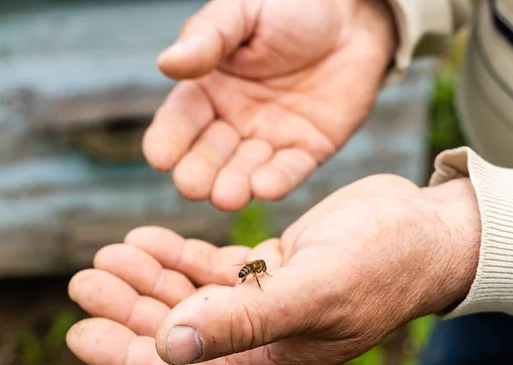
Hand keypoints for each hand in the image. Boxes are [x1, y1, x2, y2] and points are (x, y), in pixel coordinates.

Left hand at [66, 174, 480, 364]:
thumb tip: (170, 346)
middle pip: (175, 332)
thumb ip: (246, 321)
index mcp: (268, 358)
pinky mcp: (271, 267)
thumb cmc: (384, 263)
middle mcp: (260, 336)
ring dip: (148, 278)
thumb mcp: (316, 290)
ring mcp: (264, 300)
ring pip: (189, 297)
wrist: (424, 231)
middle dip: (127, 308)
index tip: (81, 332)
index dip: (127, 357)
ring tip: (109, 252)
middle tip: (86, 277)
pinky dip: (178, 255)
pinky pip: (212, 267)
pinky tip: (150, 238)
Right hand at [144, 0, 397, 210]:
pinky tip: (264, 188)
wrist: (352, 18)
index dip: (169, 139)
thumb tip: (167, 63)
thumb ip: (208, 37)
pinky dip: (277, 180)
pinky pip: (290, 169)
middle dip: (200, 171)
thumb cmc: (291, 6)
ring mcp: (270, 138)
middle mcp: (234, 120)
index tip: (160, 157)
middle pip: (210, 154)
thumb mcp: (243, 12)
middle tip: (192, 187)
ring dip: (234, 185)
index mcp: (209, 89)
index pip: (181, 119)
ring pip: (246, 169)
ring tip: (227, 197)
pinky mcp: (307, 150)